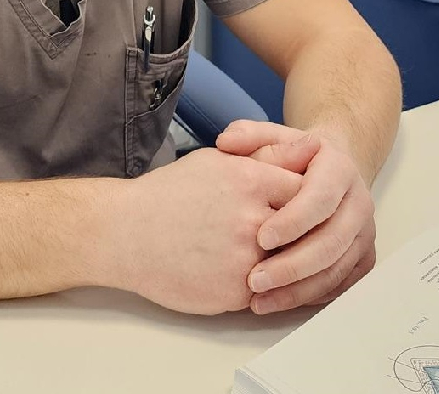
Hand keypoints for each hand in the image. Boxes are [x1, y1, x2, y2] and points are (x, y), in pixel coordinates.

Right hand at [114, 147, 306, 313]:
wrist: (124, 235)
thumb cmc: (169, 195)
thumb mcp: (219, 160)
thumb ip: (268, 154)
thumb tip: (314, 147)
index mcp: (251, 180)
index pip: (306, 190)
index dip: (301, 199)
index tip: (287, 204)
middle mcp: (252, 219)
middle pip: (303, 229)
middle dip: (294, 232)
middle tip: (274, 231)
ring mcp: (245, 259)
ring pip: (287, 262)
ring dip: (277, 260)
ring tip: (246, 251)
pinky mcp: (235, 292)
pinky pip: (267, 291)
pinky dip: (257, 284)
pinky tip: (229, 270)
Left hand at [215, 120, 376, 314]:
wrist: (332, 170)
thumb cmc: (296, 158)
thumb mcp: (274, 137)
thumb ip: (250, 136)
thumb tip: (227, 141)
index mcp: (339, 170)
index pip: (320, 199)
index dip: (293, 221)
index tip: (261, 238)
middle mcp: (359, 202)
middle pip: (332, 241)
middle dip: (293, 265)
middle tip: (255, 280)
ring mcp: (364, 233)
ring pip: (337, 269)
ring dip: (298, 290)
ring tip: (259, 300)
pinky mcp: (363, 257)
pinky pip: (342, 284)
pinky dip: (310, 298)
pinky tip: (279, 302)